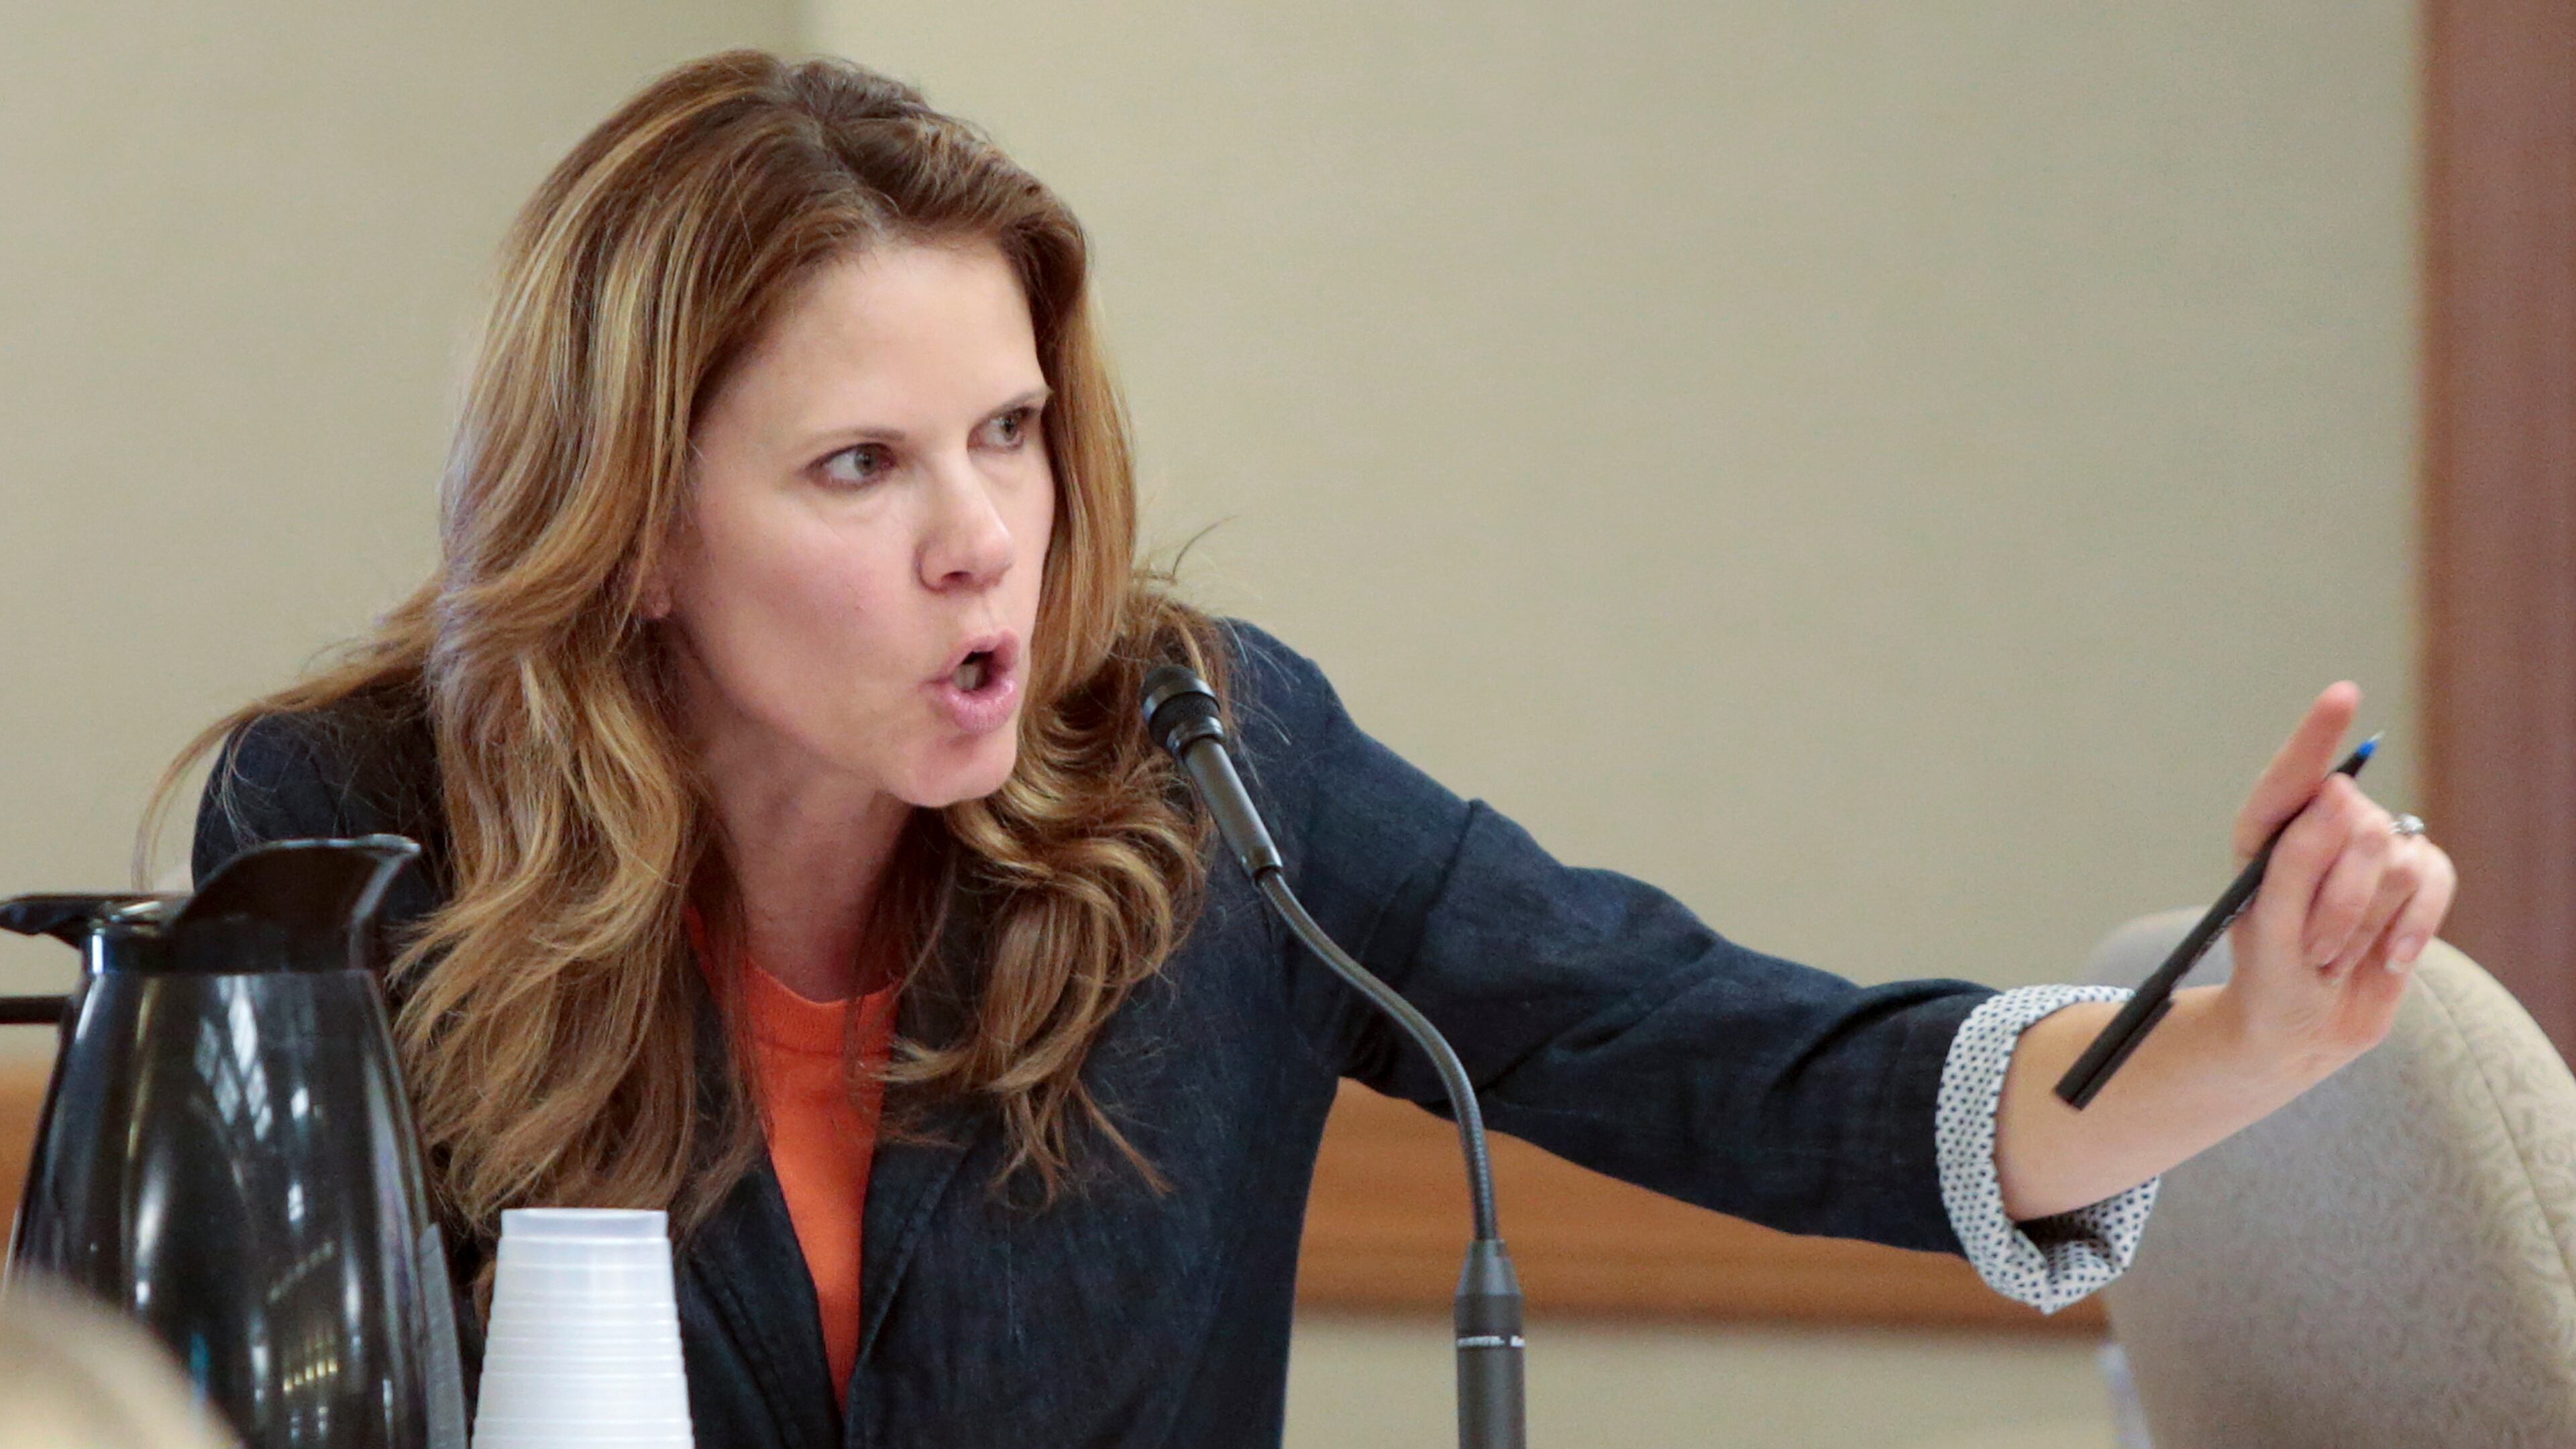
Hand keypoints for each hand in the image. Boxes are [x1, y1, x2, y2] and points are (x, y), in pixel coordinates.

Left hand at [2216, 682, 2457, 1083]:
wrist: (2304, 1031)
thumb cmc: (2271, 979)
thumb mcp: (2270, 929)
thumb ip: (2295, 863)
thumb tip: (2336, 792)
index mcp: (2267, 835)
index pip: (2292, 778)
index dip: (2318, 734)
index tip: (2343, 694)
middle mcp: (2320, 832)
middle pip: (2355, 828)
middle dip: (2337, 900)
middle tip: (2313, 950)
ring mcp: (2371, 854)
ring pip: (2395, 860)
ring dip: (2365, 923)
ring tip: (2334, 957)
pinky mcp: (2413, 883)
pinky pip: (2435, 881)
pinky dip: (2414, 926)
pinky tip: (2387, 959)